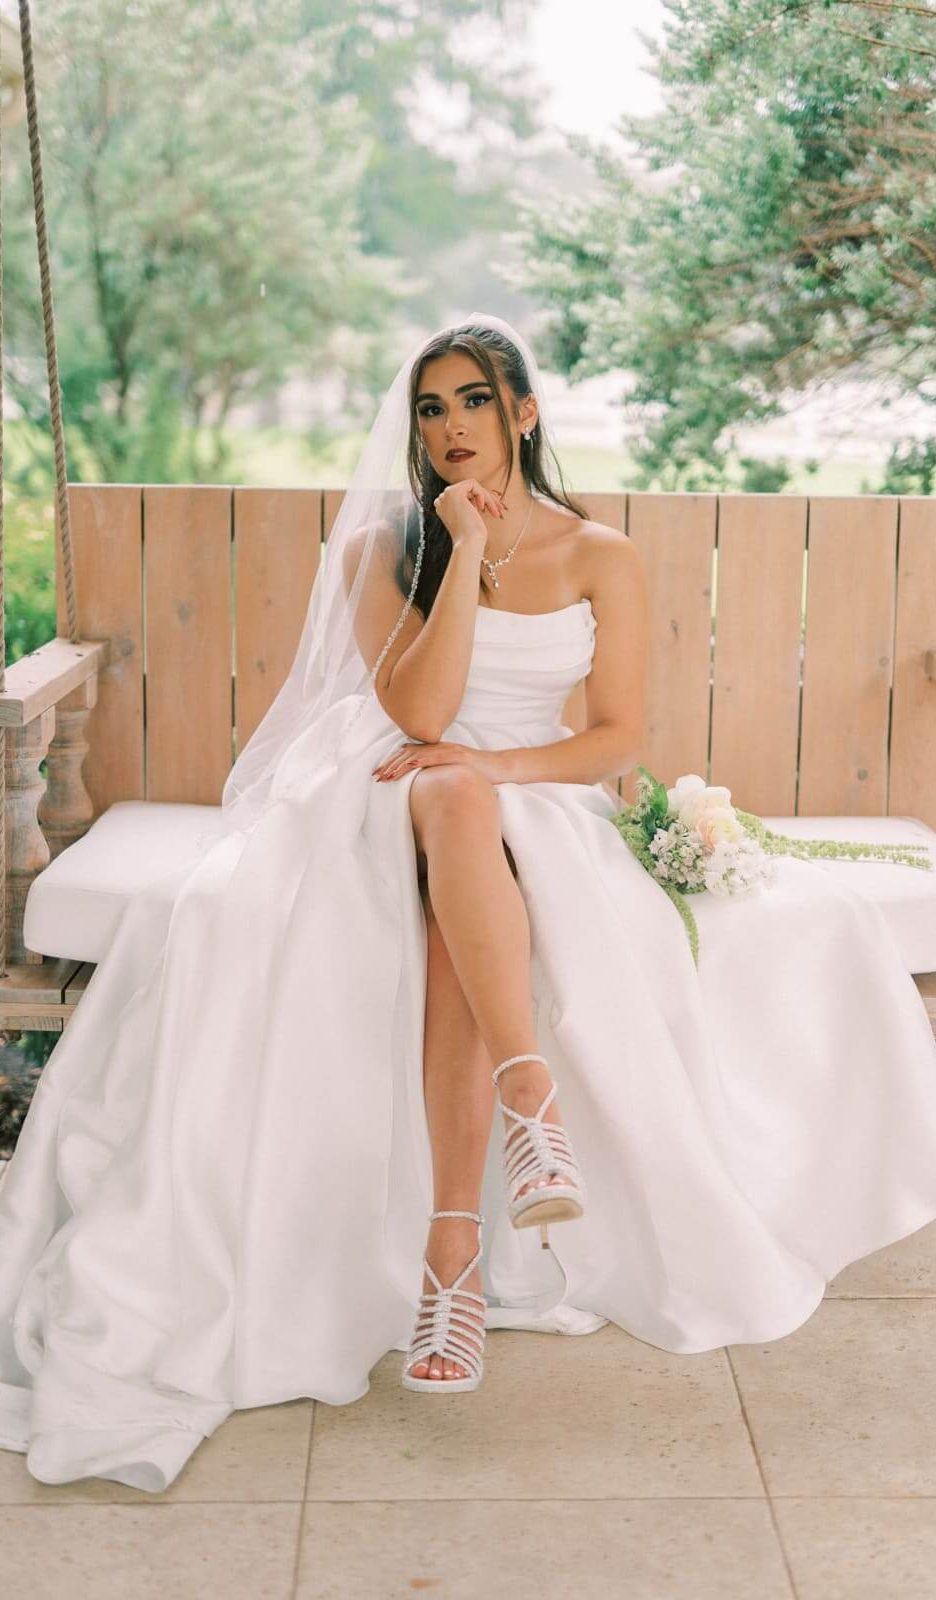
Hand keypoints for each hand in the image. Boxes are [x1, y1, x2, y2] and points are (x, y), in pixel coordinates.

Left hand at [372, 741, 507, 783]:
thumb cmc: (478, 776)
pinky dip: (422, 759)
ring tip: (386, 774)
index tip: (379, 774)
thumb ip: (437, 778)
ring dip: (400, 763)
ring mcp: (449, 750)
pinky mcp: (459, 756)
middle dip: (390, 764)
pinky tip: (410, 764)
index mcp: (437, 753)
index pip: (409, 755)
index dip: (392, 764)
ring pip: (419, 754)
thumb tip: (422, 790)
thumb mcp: (453, 776)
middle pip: (409, 753)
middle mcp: (440, 749)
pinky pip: (437, 756)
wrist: (502, 769)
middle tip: (376, 776)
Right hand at [433, 478, 504, 548]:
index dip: (478, 500)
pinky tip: (482, 507)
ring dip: (487, 497)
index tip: (488, 511)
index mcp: (443, 507)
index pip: (463, 495)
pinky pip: (473, 484)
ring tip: (496, 510)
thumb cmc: (472, 537)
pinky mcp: (454, 492)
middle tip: (499, 509)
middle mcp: (441, 499)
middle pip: (468, 490)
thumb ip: (471, 505)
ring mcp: (446, 495)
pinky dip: (482, 494)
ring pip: (472, 487)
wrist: (468, 544)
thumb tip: (482, 496)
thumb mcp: (470, 518)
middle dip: (486, 497)